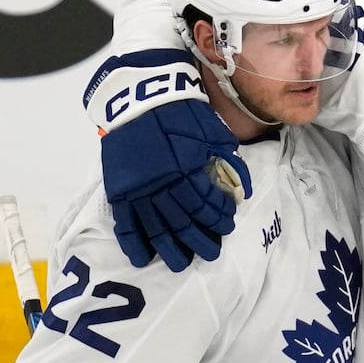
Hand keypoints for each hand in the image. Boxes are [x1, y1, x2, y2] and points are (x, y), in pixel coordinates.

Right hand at [101, 96, 249, 270]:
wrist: (140, 97)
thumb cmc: (182, 113)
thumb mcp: (213, 133)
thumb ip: (228, 162)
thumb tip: (244, 191)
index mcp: (187, 170)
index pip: (206, 204)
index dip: (219, 217)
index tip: (227, 225)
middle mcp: (162, 184)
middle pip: (183, 222)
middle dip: (200, 241)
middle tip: (212, 254)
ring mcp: (138, 189)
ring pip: (156, 228)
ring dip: (170, 249)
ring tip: (182, 264)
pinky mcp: (119, 190)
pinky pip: (125, 222)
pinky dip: (134, 242)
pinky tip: (143, 258)